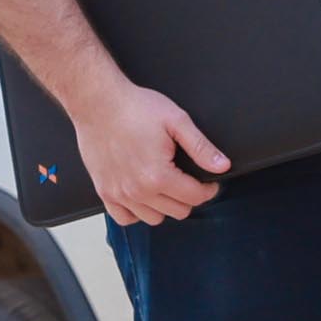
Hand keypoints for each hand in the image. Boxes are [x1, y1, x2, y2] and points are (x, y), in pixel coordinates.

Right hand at [83, 77, 228, 226]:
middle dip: (189, 197)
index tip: (209, 181)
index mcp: (158, 175)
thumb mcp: (176, 120)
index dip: (208, 189)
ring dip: (165, 206)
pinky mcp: (104, 191)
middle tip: (187, 180)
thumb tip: (222, 166)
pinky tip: (142, 195)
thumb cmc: (135, 107)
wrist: (97, 102)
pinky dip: (137, 212)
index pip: (195, 197)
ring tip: (165, 185)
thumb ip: (201, 146)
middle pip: (178, 211)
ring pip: (154, 218)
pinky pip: (125, 218)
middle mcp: (138, 191)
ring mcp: (119, 194)